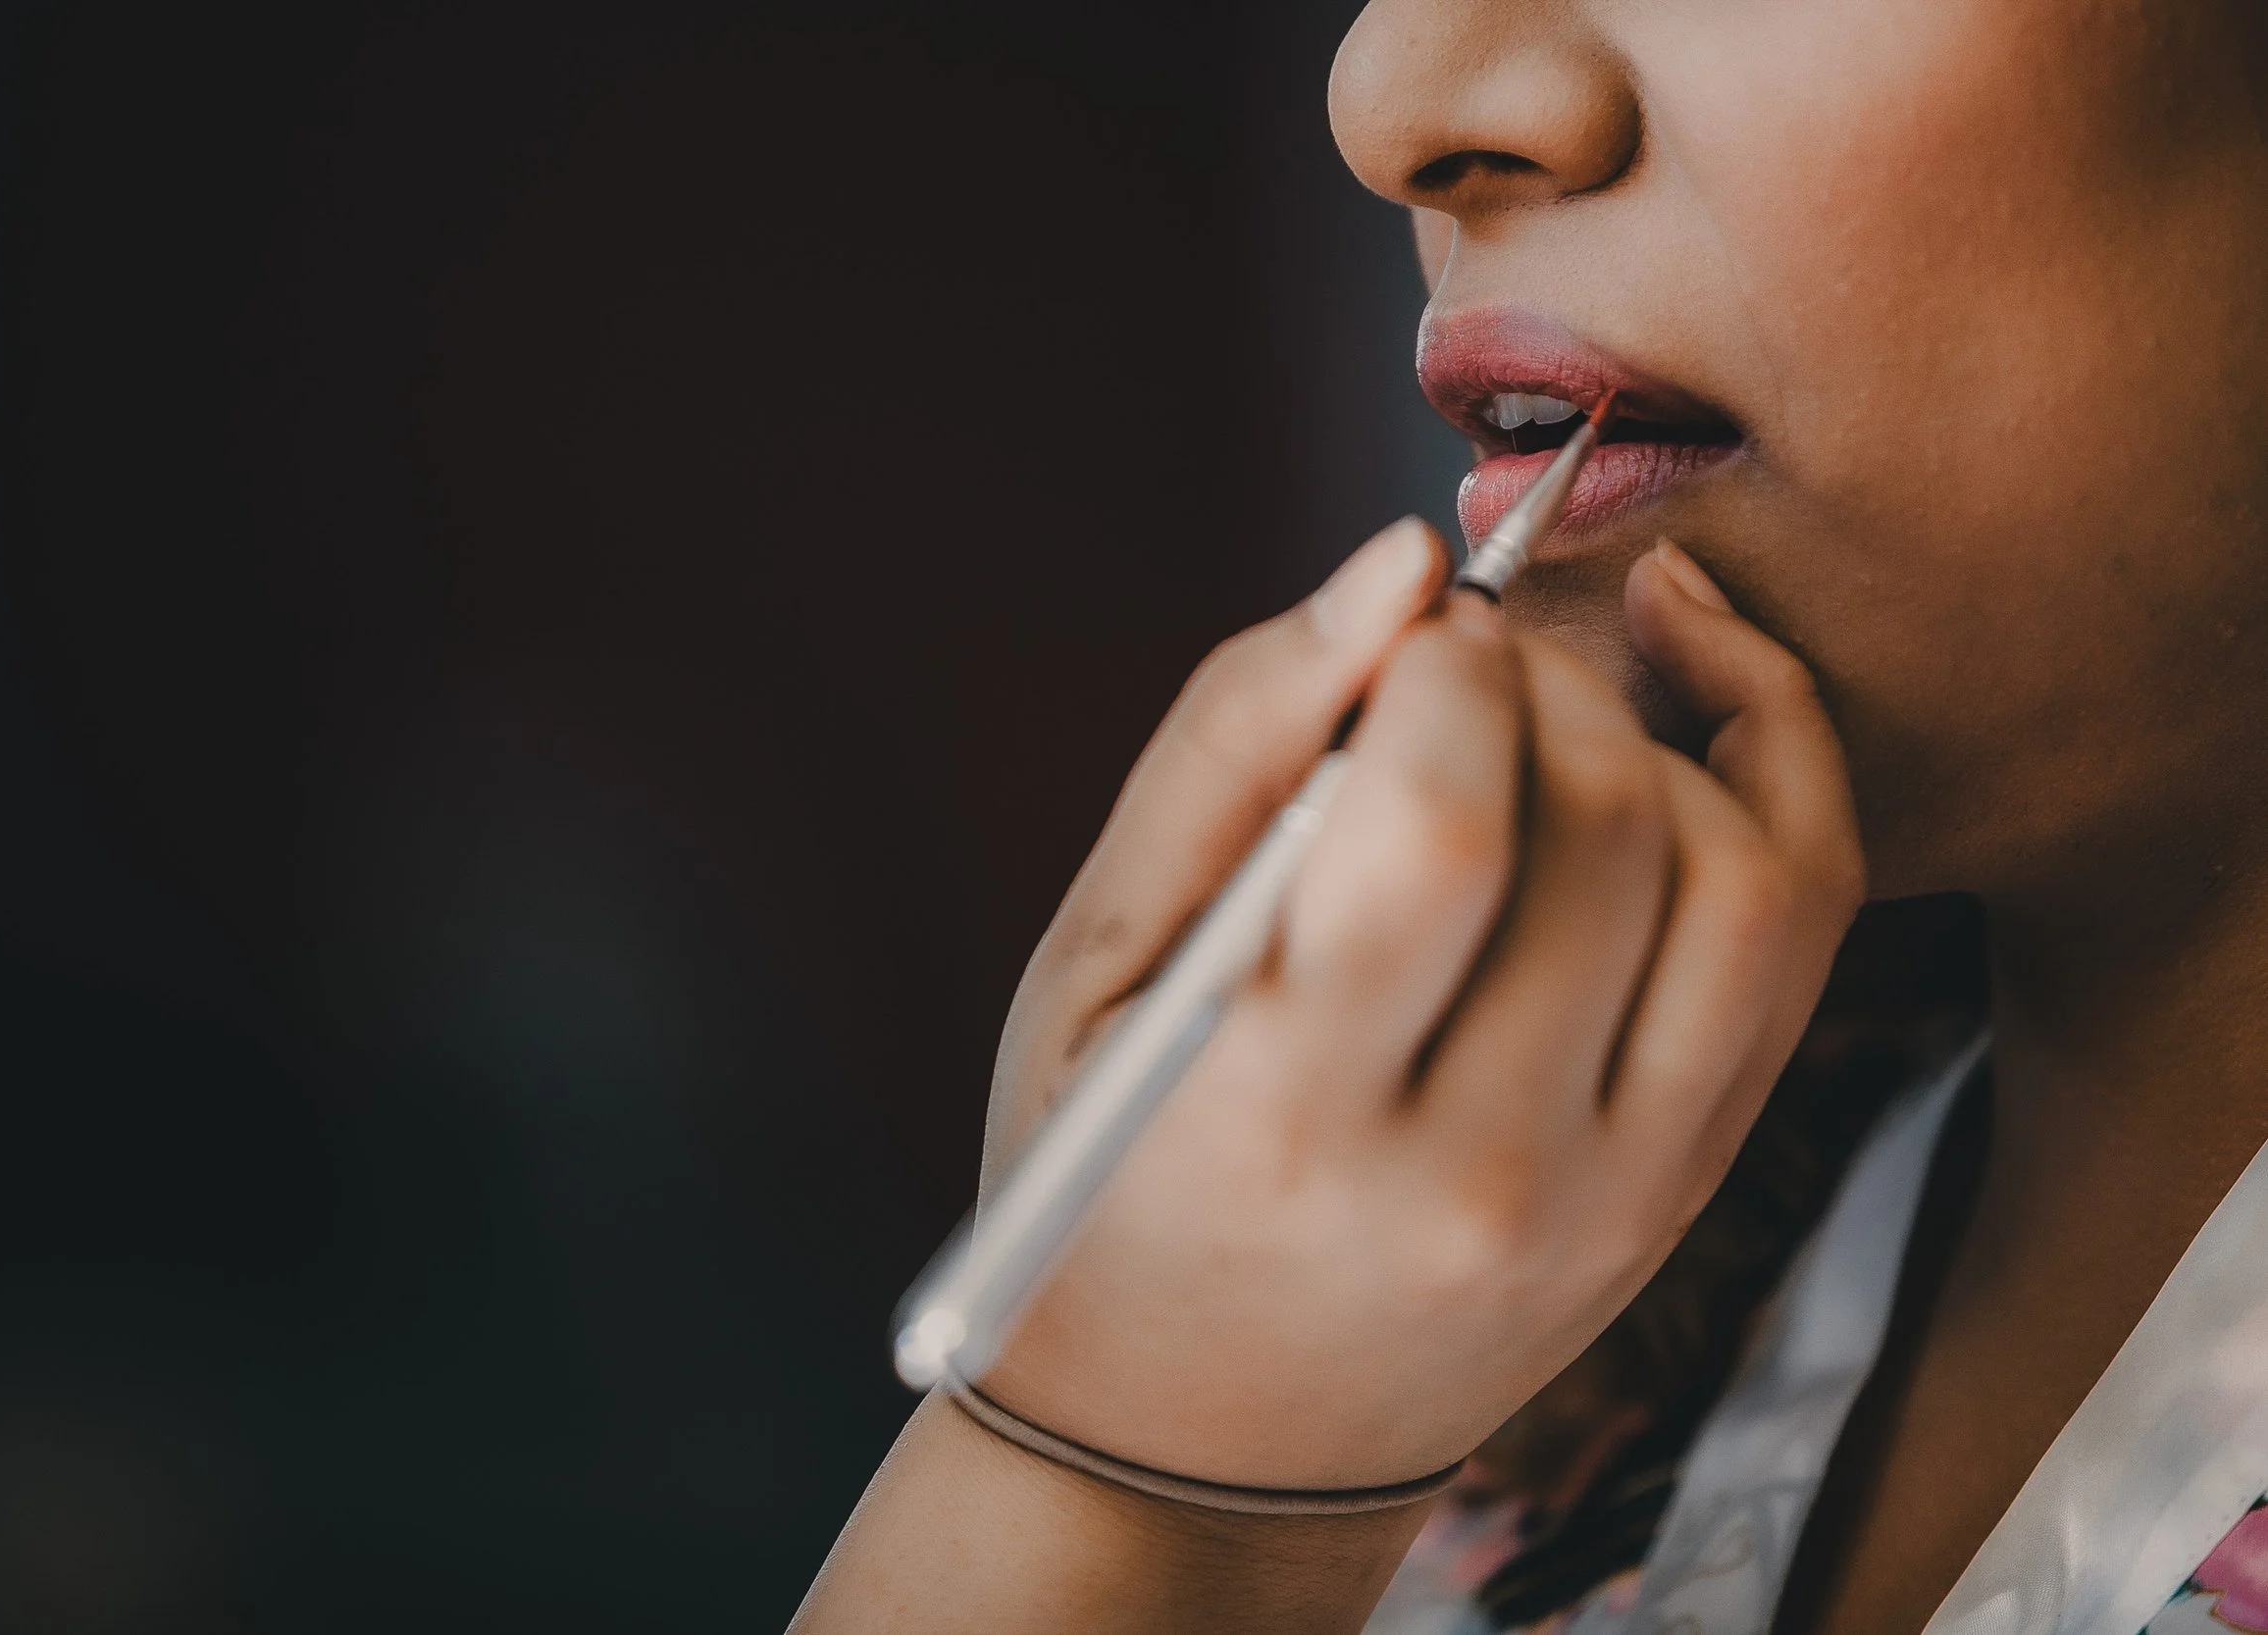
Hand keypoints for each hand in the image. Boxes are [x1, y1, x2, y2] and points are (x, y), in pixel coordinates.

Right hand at [975, 518, 1864, 1490]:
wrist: (1211, 1436)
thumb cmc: (1120, 1175)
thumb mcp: (1096, 962)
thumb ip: (1231, 745)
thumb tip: (1398, 569)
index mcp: (1284, 1112)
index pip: (1434, 825)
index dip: (1435, 669)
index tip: (1394, 638)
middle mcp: (1480, 1171)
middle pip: (1603, 827)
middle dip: (1537, 673)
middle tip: (1455, 659)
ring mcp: (1617, 1192)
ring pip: (1743, 875)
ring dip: (1661, 725)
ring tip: (1553, 695)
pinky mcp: (1692, 1185)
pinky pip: (1802, 943)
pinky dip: (1778, 784)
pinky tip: (1697, 703)